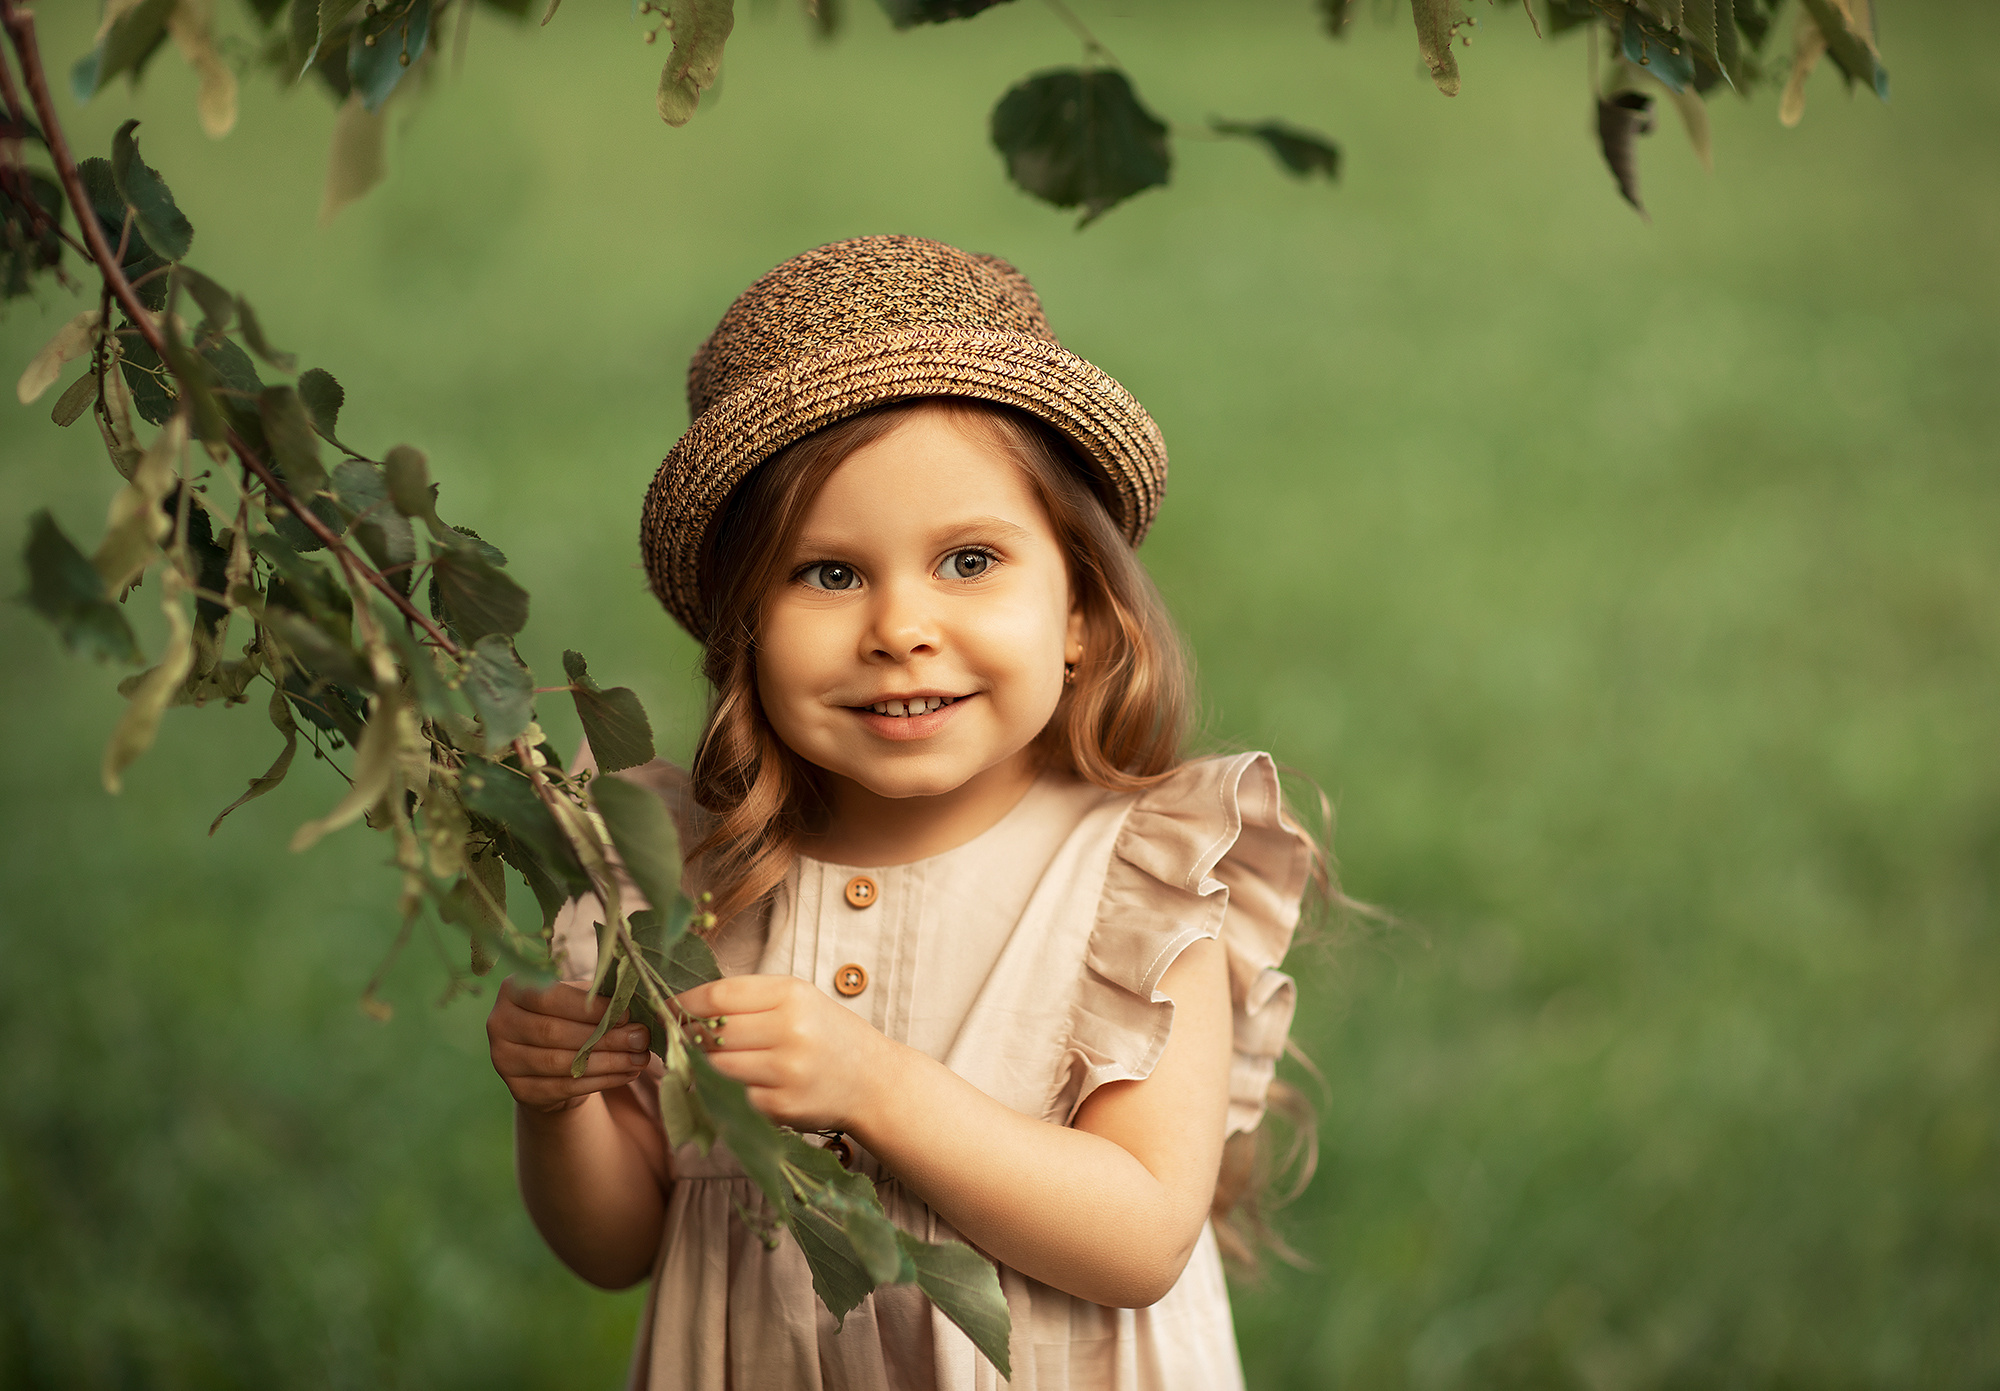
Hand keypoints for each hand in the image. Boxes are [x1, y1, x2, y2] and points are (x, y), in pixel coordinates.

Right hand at [487, 975, 651, 1113]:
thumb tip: (634, 1002)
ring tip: (639, 1058)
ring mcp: (504, 1059)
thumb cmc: (569, 1016)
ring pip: (561, 1063)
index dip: (589, 1008)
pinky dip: (600, 1081)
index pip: (548, 998)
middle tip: (640, 1038)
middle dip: (604, 1037)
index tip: (626, 1013)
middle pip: (554, 1033)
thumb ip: (600, 996)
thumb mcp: (580, 997)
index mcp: (513, 989)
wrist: (548, 1059)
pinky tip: (626, 1074)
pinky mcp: (518, 1090)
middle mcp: (499, 1023)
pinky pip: (564, 1087)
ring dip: (607, 1062)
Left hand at [674, 974, 896, 1131]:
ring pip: (715, 1068)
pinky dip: (717, 1092)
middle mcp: (790, 1030)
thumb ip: (748, 1000)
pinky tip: (716, 1086)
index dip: (683, 1003)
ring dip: (696, 1066)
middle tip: (672, 1038)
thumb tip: (685, 1008)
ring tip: (693, 1061)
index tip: (666, 1009)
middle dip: (684, 1037)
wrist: (874, 1081)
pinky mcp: (782, 1107)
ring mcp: (786, 1071)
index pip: (718, 996)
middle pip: (711, 1033)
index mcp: (791, 995)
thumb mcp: (798, 1000)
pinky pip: (731, 1098)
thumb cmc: (828, 1035)